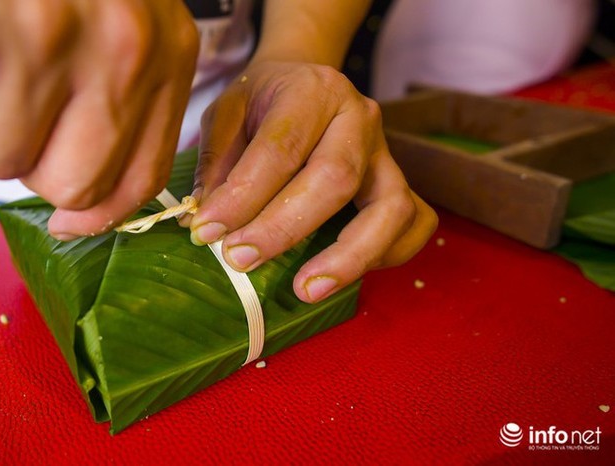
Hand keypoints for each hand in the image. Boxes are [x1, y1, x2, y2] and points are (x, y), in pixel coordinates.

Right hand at [0, 0, 198, 237]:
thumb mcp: (125, 24)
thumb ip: (123, 114)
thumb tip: (79, 214)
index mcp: (165, 52)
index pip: (140, 179)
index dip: (96, 211)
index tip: (69, 217)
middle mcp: (119, 49)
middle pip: (71, 186)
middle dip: (35, 158)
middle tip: (16, 102)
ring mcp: (42, 35)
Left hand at [184, 61, 437, 302]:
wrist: (304, 83)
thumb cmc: (262, 102)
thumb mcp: (227, 112)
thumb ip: (217, 160)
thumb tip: (207, 221)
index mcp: (313, 91)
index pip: (281, 147)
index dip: (243, 196)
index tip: (206, 231)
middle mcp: (359, 118)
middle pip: (335, 179)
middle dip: (284, 228)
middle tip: (240, 260)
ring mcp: (387, 153)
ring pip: (390, 208)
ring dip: (348, 257)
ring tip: (305, 290)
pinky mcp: (400, 184)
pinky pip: (415, 223)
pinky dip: (387, 255)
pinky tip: (344, 274)